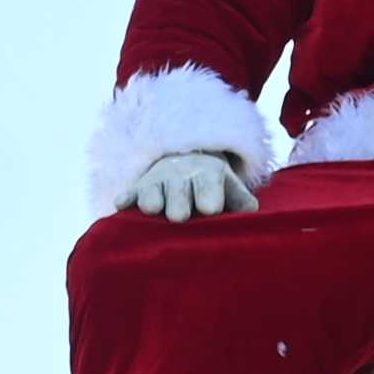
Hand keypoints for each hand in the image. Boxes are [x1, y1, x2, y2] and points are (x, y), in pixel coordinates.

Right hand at [124, 150, 251, 219]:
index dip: (209, 204)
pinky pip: (129, 195)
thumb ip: (242, 200)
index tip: (210, 210)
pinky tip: (122, 205)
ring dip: (151, 204)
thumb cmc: (212, 183)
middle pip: (178, 197)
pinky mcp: (138, 188)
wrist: (185, 157)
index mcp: (208, 175)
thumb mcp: (230, 186)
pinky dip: (125, 200)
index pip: (209, 194)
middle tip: (180, 216)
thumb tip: (251, 213)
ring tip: (154, 210)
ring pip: (150, 197)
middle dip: (179, 208)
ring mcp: (157, 182)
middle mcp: (181, 177)